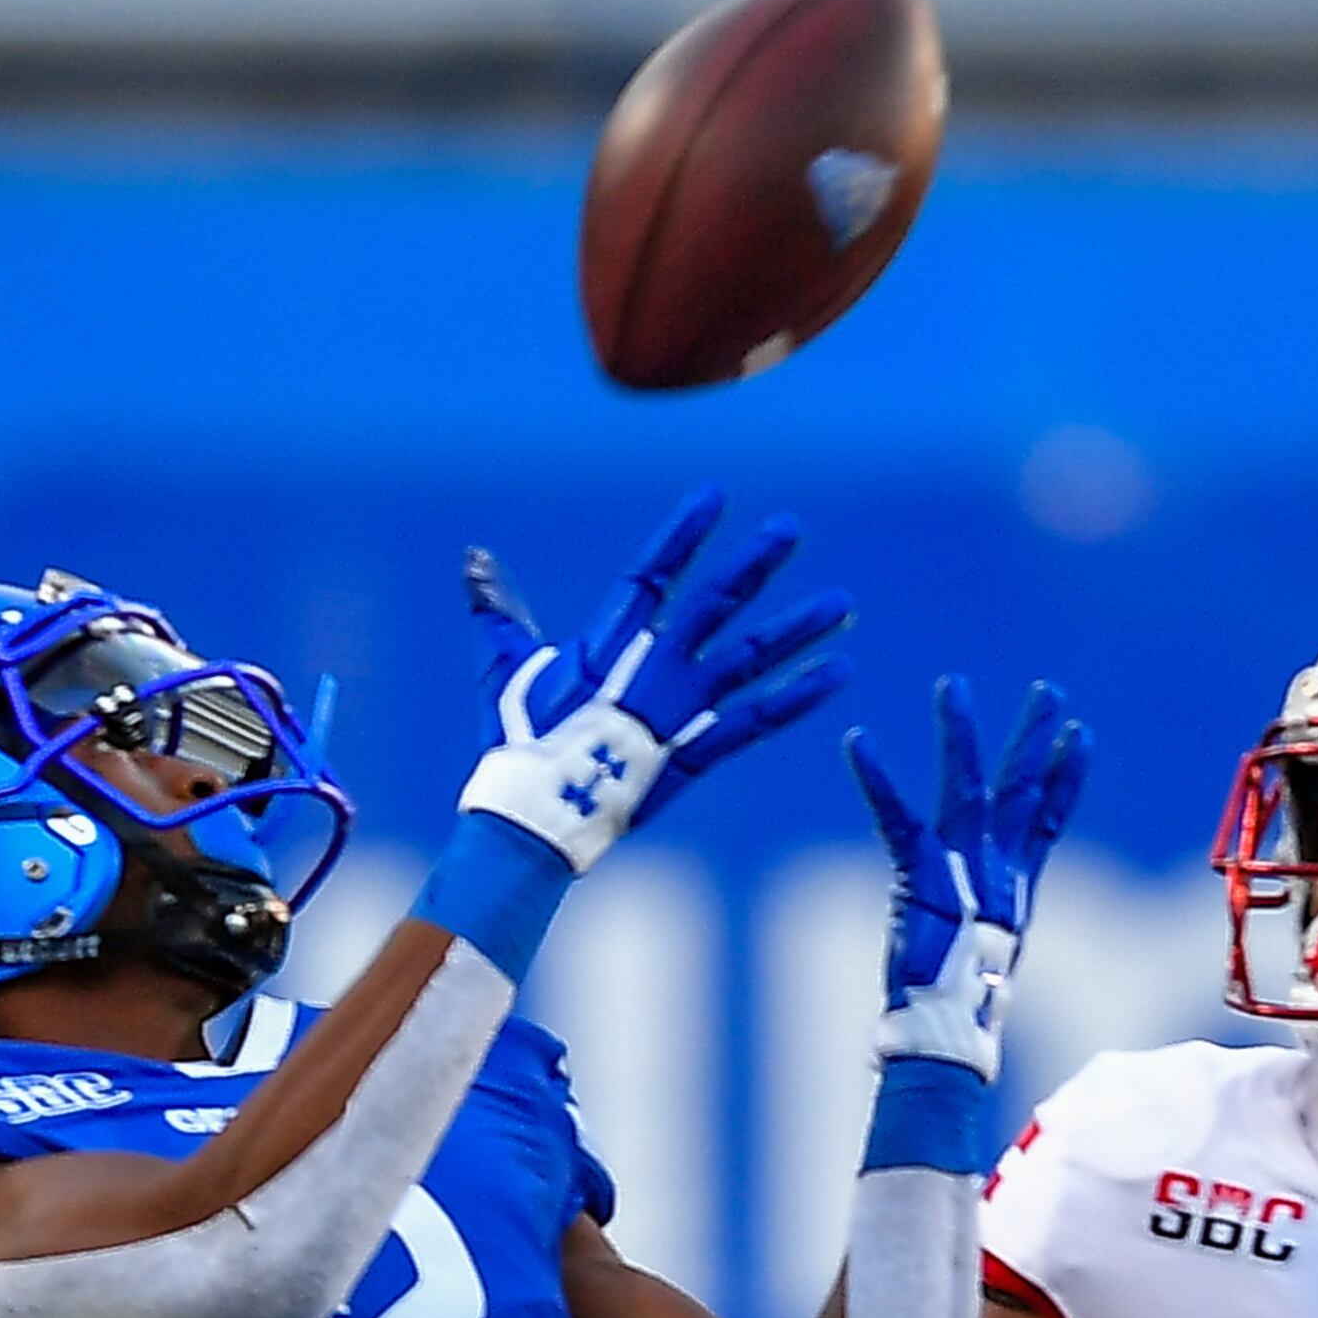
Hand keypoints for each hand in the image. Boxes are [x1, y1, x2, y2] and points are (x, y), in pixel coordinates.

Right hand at [457, 487, 853, 869]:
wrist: (532, 822)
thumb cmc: (514, 748)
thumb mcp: (505, 671)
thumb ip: (499, 613)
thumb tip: (474, 558)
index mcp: (604, 645)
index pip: (650, 574)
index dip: (682, 534)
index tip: (714, 495)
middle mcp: (649, 669)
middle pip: (713, 604)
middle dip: (753, 564)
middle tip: (791, 528)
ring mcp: (677, 712)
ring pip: (748, 658)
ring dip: (797, 628)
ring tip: (843, 603)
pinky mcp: (697, 756)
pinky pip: (759, 720)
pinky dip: (801, 696)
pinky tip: (839, 672)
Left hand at [846, 678, 1090, 1080]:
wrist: (946, 1034)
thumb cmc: (958, 1013)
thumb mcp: (982, 966)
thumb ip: (986, 944)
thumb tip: (989, 968)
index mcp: (1014, 888)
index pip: (1047, 819)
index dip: (1065, 777)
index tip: (1081, 735)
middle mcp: (996, 870)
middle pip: (1021, 790)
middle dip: (1033, 738)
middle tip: (1047, 691)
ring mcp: (962, 868)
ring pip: (966, 786)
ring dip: (960, 734)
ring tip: (952, 686)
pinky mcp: (922, 875)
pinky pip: (897, 816)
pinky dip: (877, 779)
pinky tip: (858, 742)